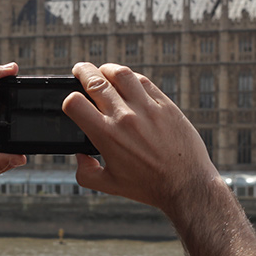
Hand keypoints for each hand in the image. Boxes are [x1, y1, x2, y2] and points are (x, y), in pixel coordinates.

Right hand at [62, 62, 218, 212]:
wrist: (187, 184)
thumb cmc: (149, 187)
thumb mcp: (110, 185)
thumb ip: (86, 173)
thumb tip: (80, 157)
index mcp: (107, 136)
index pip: (75, 103)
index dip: (68, 99)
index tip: (72, 100)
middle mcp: (125, 117)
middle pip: (96, 81)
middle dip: (83, 72)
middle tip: (80, 70)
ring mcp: (147, 108)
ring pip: (121, 74)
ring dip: (108, 69)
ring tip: (104, 71)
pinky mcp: (166, 105)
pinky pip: (145, 82)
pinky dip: (132, 78)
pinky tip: (129, 82)